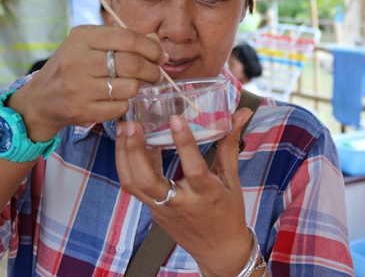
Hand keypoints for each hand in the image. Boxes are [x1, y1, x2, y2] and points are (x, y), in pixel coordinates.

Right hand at [10, 25, 166, 141]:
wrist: (40, 99)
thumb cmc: (71, 67)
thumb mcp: (88, 44)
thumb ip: (120, 40)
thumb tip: (157, 44)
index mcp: (82, 37)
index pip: (128, 39)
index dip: (151, 48)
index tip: (161, 55)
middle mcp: (78, 60)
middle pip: (133, 64)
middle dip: (152, 70)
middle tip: (156, 74)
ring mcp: (79, 87)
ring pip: (130, 87)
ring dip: (139, 87)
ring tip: (135, 85)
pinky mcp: (82, 110)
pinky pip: (121, 107)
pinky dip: (126, 103)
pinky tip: (118, 99)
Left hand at [115, 108, 255, 275]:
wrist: (219, 250)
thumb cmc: (228, 213)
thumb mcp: (232, 179)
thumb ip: (230, 144)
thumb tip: (241, 114)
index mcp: (205, 193)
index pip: (193, 167)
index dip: (184, 143)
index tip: (176, 119)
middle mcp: (180, 203)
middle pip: (148, 180)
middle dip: (135, 150)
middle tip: (132, 124)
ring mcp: (162, 208)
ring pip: (133, 184)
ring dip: (124, 155)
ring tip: (124, 129)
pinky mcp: (153, 210)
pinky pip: (134, 187)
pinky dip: (128, 164)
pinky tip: (130, 145)